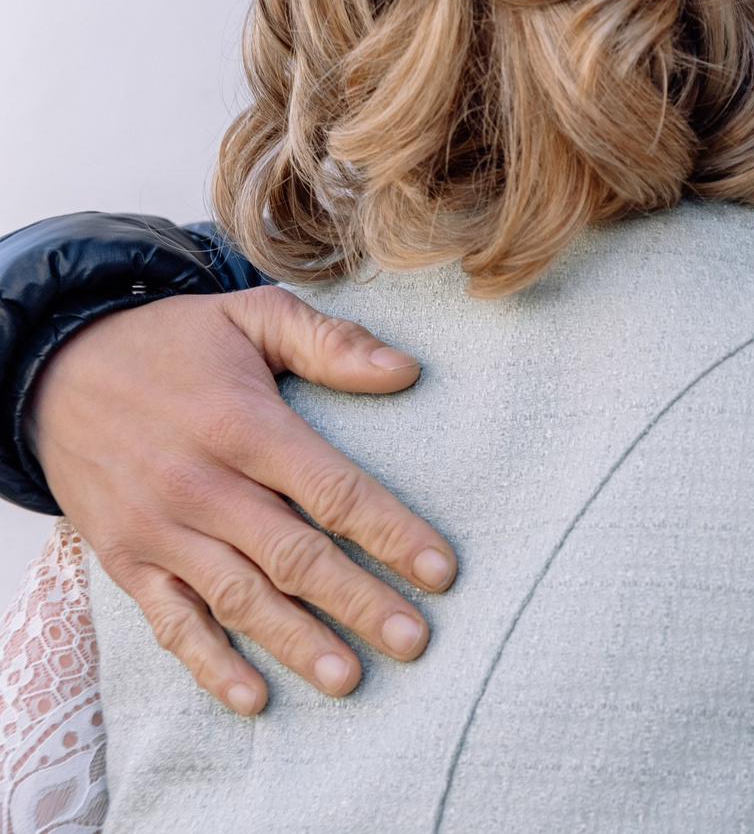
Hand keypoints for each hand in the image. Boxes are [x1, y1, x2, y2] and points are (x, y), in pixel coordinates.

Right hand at [29, 286, 455, 712]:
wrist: (54, 370)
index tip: (440, 572)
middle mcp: (201, 486)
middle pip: (294, 556)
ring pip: (238, 598)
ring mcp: (160, 529)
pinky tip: (253, 698)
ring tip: (349, 678)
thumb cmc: (173, 342)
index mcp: (243, 426)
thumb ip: (330, 342)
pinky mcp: (126, 560)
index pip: (333, 490)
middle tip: (414, 640)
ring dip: (295, 642)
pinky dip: (210, 663)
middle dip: (358, 603)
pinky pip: (171, 621)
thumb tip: (407, 371)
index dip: (391, 533)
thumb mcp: (251, 315)